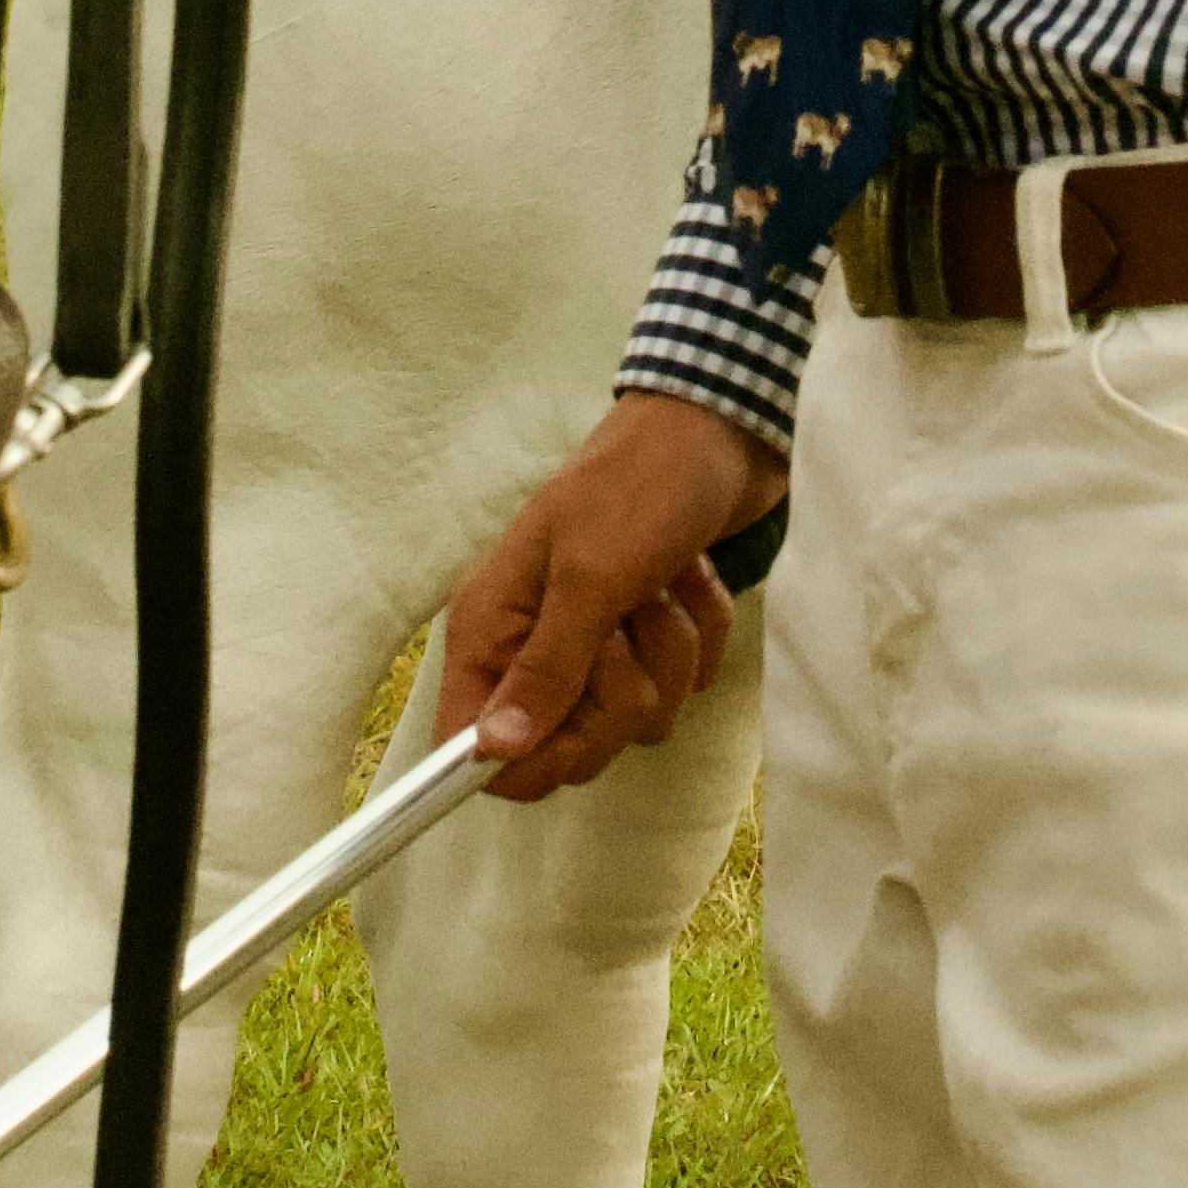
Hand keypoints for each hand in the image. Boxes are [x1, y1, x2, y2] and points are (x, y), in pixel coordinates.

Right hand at [432, 396, 777, 797]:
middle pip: (565, 746)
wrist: (718, 427)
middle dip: (617, 699)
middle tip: (624, 634)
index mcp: (490, 625)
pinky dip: (701, 636)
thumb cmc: (640, 488)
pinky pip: (683, 688)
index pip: (470, 744)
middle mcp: (534, 643)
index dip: (521, 760)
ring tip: (662, 588)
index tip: (573, 728)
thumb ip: (545, 670)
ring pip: (636, 719)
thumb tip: (490, 752)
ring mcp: (597, 643)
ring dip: (668, 655)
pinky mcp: (652, 637)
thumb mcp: (590, 577)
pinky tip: (689, 580)